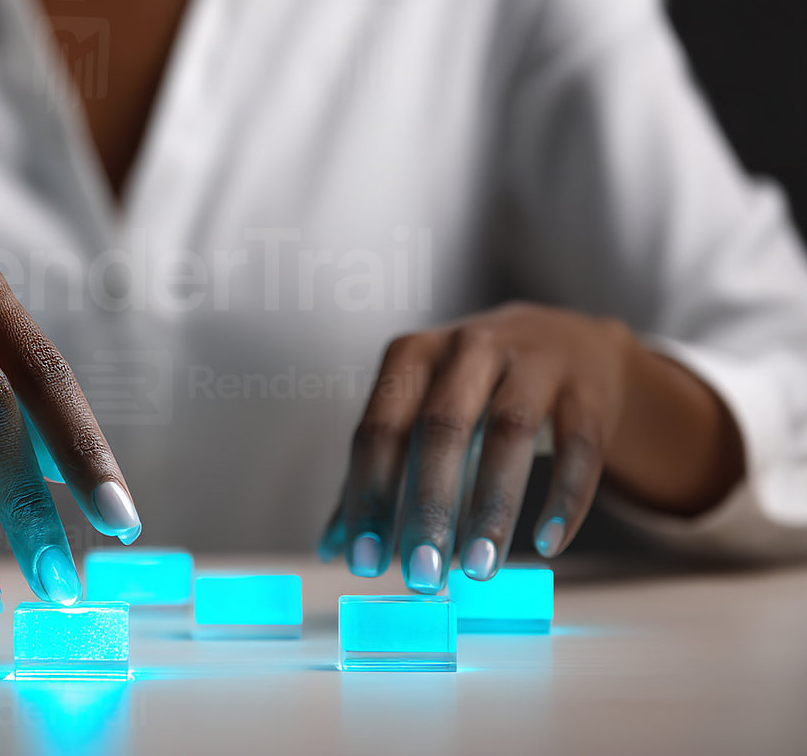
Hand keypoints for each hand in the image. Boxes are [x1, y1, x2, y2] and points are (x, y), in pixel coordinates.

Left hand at [317, 302, 741, 590]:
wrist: (572, 343)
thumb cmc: (474, 390)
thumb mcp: (420, 413)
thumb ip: (377, 477)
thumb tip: (332, 550)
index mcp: (412, 356)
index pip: (379, 428)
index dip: (368, 496)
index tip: (364, 563)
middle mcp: (468, 348)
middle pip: (440, 428)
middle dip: (427, 507)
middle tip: (421, 576)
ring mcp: (533, 361)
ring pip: (509, 431)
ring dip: (491, 505)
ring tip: (478, 568)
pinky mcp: (588, 387)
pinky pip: (579, 445)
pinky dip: (565, 497)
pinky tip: (548, 545)